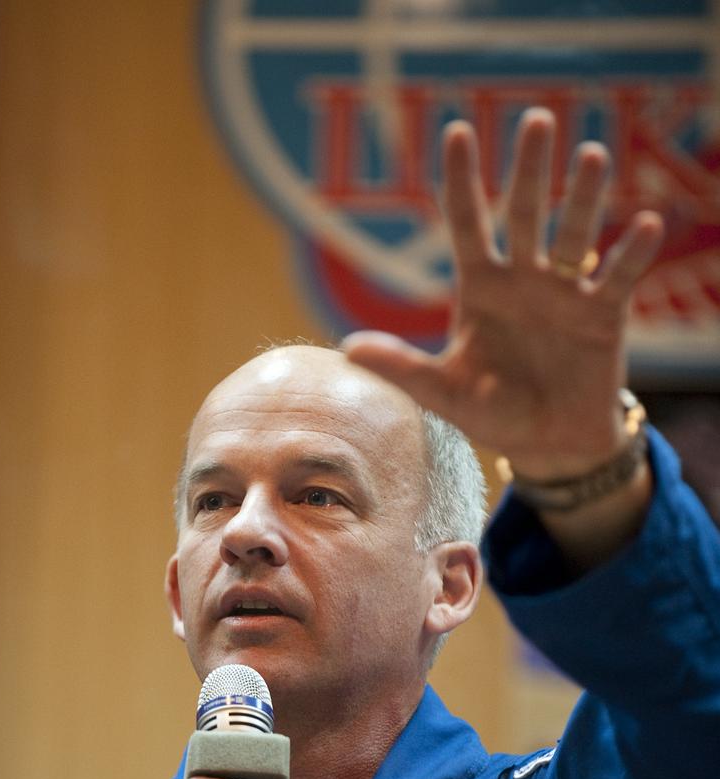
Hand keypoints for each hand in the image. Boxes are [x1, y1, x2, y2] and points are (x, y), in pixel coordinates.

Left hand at [342, 108, 663, 479]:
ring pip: (574, 233)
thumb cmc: (492, 413)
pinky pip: (619, 277)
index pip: (466, 222)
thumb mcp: (443, 393)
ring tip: (592, 155)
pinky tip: (645, 225)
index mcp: (480, 287)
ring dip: (583, 196)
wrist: (549, 444)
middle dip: (528, 169)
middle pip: (525, 213)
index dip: (460, 179)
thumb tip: (346, 348)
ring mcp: (565, 292)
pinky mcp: (603, 314)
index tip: (457, 130)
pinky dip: (632, 253)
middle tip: (535, 120)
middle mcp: (523, 278)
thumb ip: (402, 368)